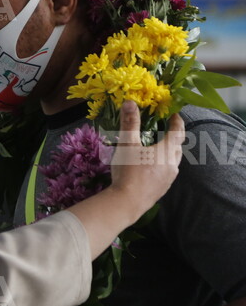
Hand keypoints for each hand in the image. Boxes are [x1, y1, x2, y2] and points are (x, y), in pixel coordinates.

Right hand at [108, 101, 184, 215]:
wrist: (127, 203)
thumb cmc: (128, 171)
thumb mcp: (127, 144)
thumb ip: (129, 123)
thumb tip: (130, 102)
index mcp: (167, 151)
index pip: (178, 132)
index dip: (177, 122)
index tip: (174, 114)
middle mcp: (172, 164)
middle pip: (177, 148)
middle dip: (173, 138)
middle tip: (163, 131)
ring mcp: (169, 179)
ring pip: (172, 162)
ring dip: (167, 153)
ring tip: (155, 149)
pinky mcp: (162, 189)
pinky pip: (166, 173)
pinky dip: (161, 166)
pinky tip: (149, 168)